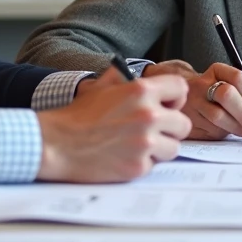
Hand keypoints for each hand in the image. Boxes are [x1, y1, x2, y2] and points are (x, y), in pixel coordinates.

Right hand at [37, 66, 190, 181]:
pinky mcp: (138, 166)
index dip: (174, 99)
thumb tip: (131, 74)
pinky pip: (154, 166)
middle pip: (183, 124)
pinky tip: (124, 156)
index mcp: (141, 91)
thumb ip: (122, 78)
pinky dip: (142, 163)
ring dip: (159, 148)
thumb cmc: (78, 115)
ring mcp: (145, 143)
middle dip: (169, 128)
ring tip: (137, 145)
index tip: (166, 106)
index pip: (180, 89)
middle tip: (151, 130)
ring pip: (173, 148)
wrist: (58, 143)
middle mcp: (148, 115)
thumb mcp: (101, 86)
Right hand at [145, 60, 241, 140]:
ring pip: (218, 116)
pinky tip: (229, 132)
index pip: (239, 78)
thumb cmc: (217, 96)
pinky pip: (209, 130)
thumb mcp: (236, 89)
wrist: (183, 99)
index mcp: (217, 71)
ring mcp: (191, 102)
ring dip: (237, 128)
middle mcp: (201, 83)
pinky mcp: (187, 120)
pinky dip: (224, 134)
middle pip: (227, 95)